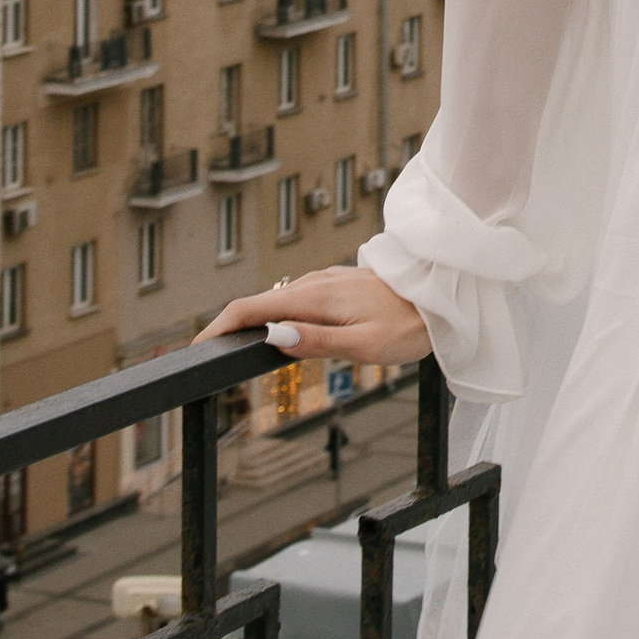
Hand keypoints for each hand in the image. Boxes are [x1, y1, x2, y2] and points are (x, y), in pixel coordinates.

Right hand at [204, 261, 432, 366]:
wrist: (444, 297)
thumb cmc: (409, 326)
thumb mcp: (364, 345)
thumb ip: (316, 341)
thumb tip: (270, 336)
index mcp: (316, 297)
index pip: (252, 309)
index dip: (218, 327)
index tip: (194, 348)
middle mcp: (315, 284)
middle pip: (258, 304)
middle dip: (227, 326)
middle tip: (202, 355)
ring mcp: (326, 282)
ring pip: (277, 301)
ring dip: (250, 320)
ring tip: (227, 347)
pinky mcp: (336, 287)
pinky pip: (295, 300)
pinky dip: (274, 315)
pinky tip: (273, 331)